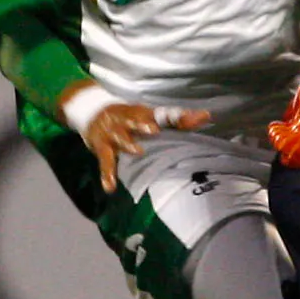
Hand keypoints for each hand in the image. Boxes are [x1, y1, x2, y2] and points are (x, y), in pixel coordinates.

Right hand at [69, 98, 212, 192]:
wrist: (92, 111)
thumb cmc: (131, 117)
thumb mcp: (150, 115)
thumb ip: (178, 119)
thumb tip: (207, 116)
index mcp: (142, 112)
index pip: (161, 113)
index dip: (177, 116)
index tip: (191, 119)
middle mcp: (126, 119)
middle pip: (134, 119)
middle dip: (143, 124)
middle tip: (154, 129)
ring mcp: (112, 132)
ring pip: (119, 136)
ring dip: (127, 143)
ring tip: (138, 151)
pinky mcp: (101, 146)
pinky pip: (105, 160)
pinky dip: (107, 173)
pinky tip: (110, 187)